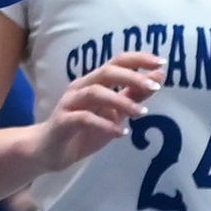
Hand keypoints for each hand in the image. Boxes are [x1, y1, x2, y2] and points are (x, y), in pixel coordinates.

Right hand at [33, 51, 162, 171]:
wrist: (49, 151)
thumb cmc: (83, 130)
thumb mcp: (114, 114)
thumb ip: (133, 95)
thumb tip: (158, 77)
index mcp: (94, 81)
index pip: (117, 61)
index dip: (138, 60)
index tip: (161, 63)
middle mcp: (81, 87)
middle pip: (106, 72)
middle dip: (132, 77)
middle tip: (154, 87)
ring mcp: (70, 103)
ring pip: (95, 93)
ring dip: (121, 102)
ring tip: (142, 114)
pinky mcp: (63, 122)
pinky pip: (84, 119)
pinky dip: (104, 124)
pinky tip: (121, 133)